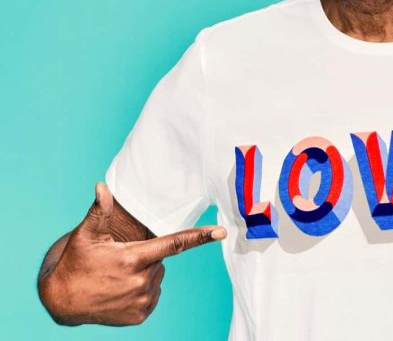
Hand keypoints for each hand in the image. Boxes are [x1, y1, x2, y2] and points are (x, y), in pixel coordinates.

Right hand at [39, 182, 226, 325]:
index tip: (221, 231)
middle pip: (161, 260)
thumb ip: (100, 211)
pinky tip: (122, 290)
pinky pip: (153, 293)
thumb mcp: (86, 236)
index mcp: (132, 259)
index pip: (173, 244)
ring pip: (158, 276)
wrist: (62, 301)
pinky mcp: (140, 315)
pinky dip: (142, 289)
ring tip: (117, 277)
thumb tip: (102, 186)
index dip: (199, 237)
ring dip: (144, 273)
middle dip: (146, 256)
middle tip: (120, 260)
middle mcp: (141, 282)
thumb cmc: (76, 263)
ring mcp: (142, 301)